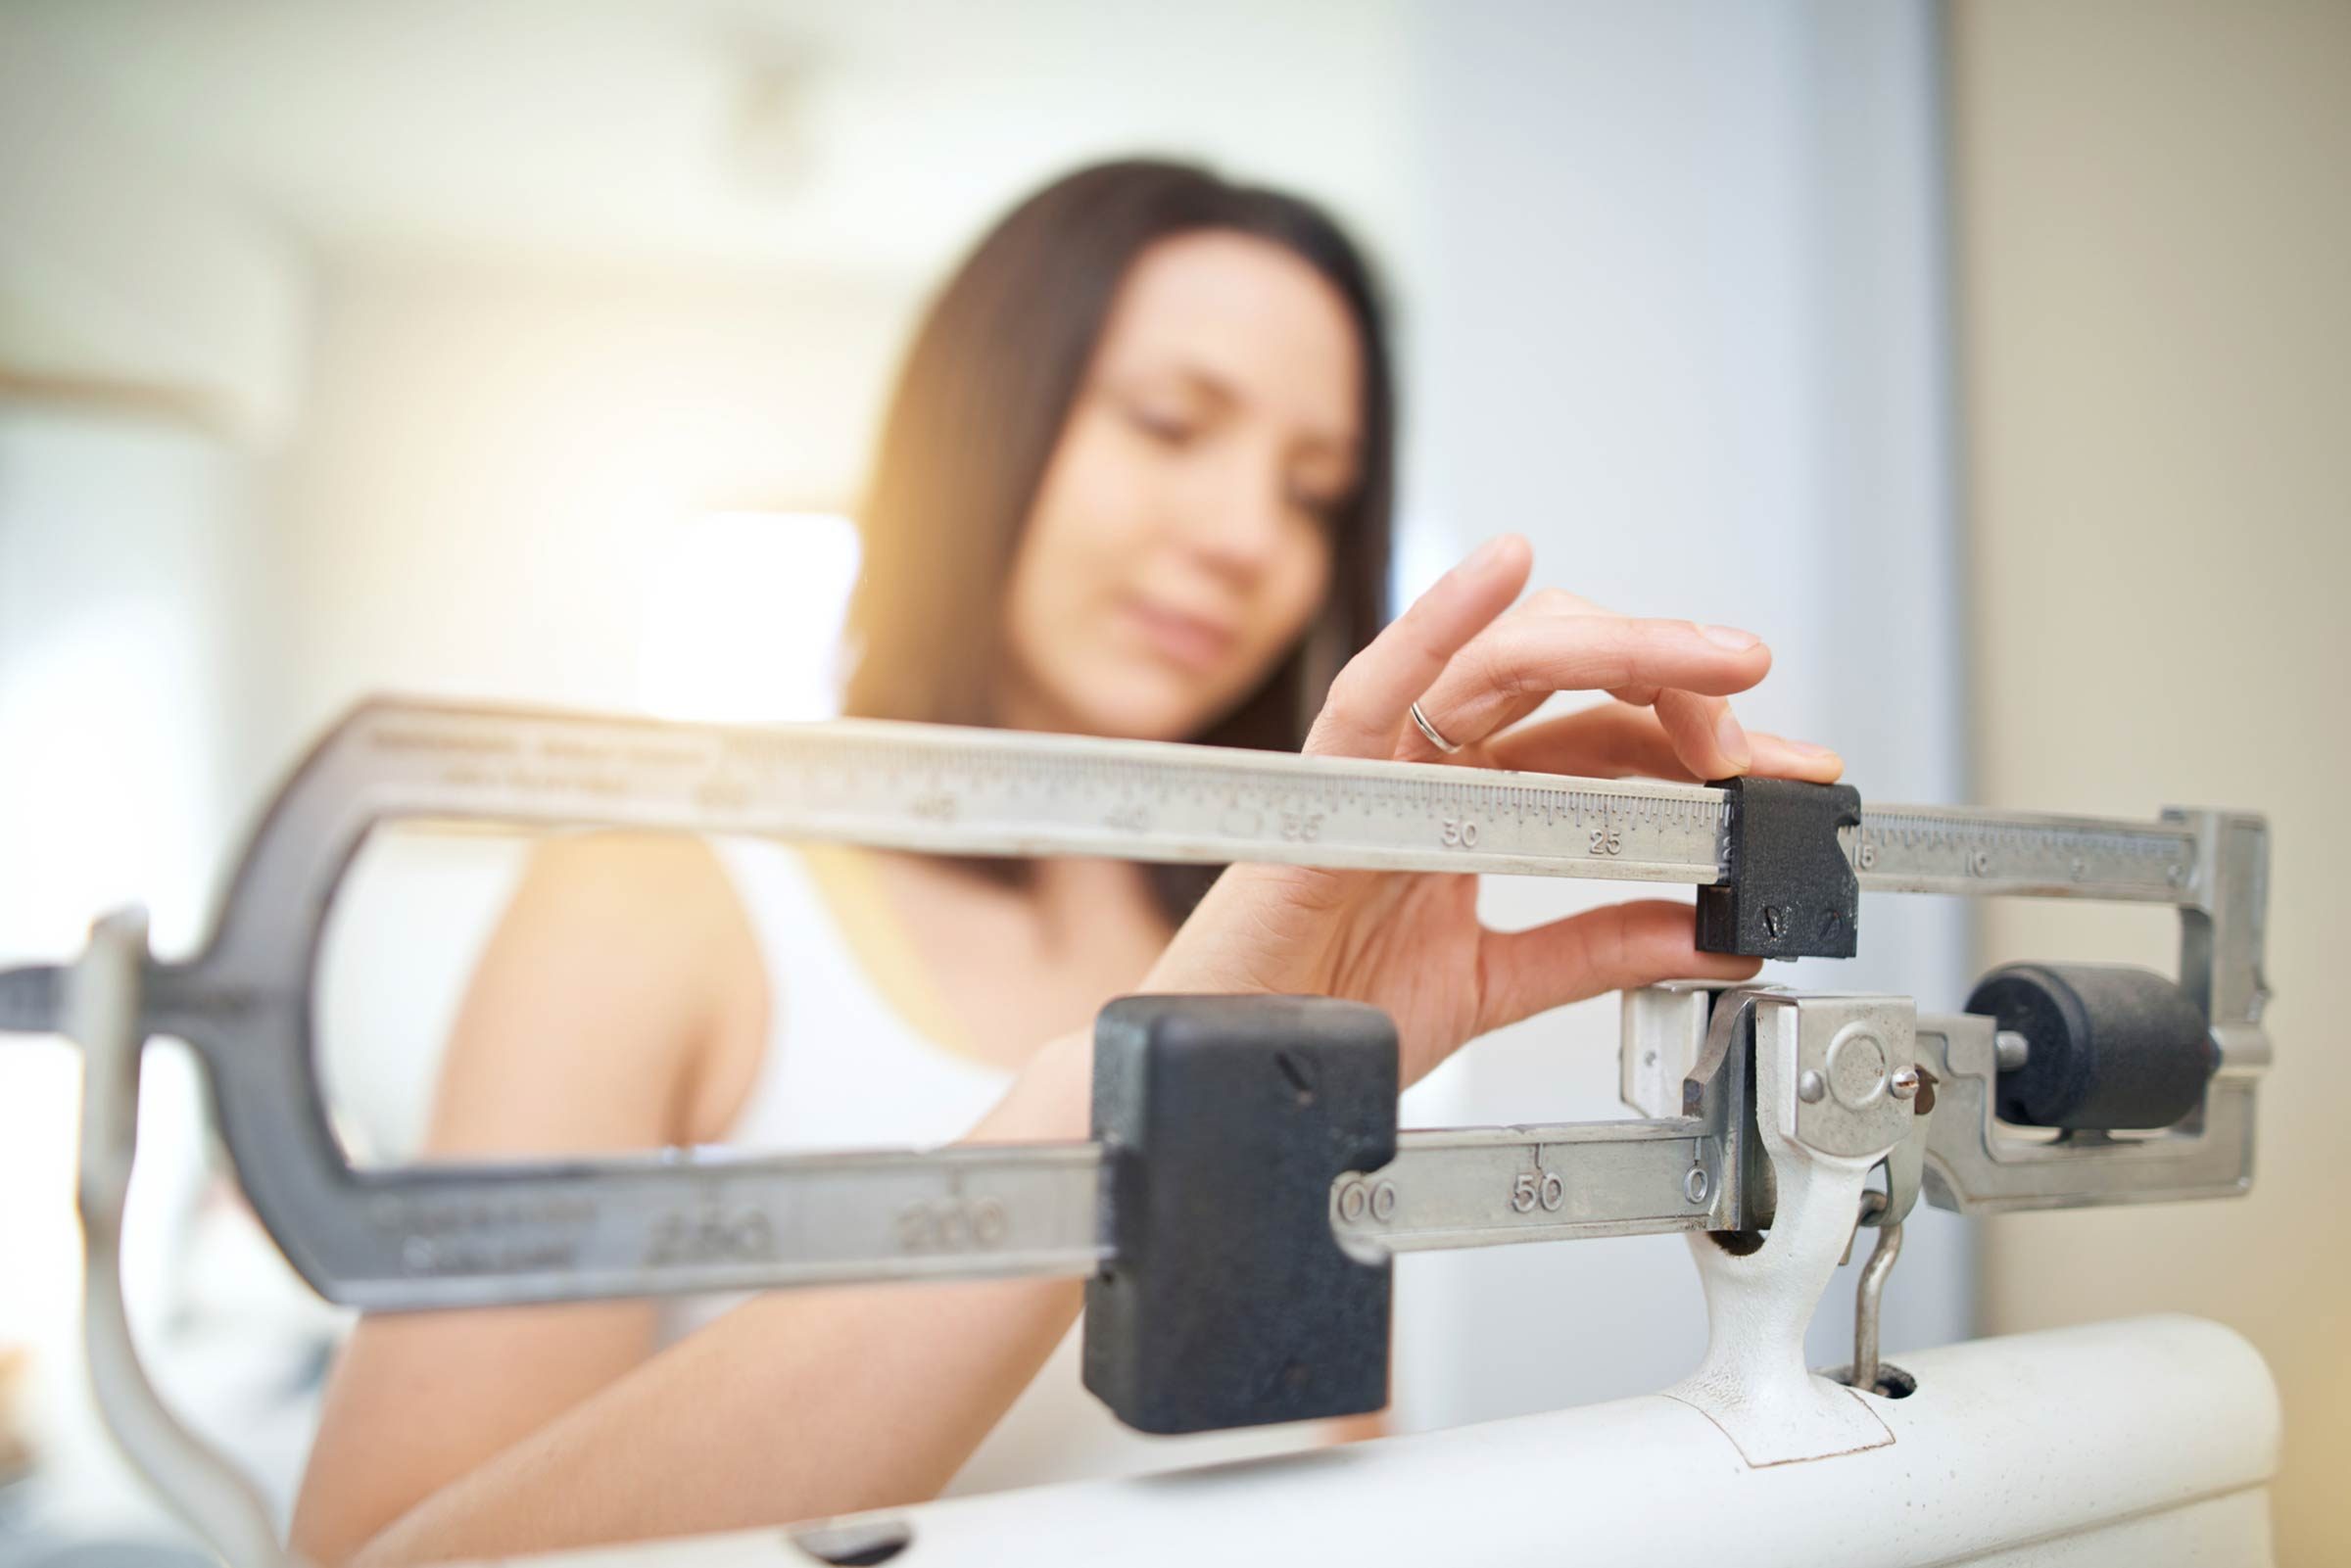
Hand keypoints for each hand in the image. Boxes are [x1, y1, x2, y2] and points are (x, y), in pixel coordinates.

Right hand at [1140, 534, 1844, 1086]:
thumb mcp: (1492, 985)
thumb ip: (1593, 948)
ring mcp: (1376, 767)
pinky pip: (1377, 691)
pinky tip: (1505, 571)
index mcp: (1466, 802)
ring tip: (1712, 656)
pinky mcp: (1322, 791)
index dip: (1704, 748)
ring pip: (1504, 667)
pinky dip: (1438, 623)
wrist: (1232, 1079)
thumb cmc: (1320, 1019)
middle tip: (1776, 734)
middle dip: (1684, 692)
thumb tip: (1713, 934)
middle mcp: (1427, 766)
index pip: (1603, 742)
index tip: (1794, 774)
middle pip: (1571, 684)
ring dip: (1619, 648)